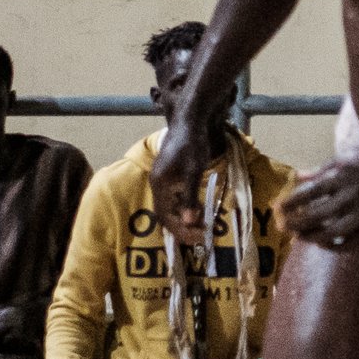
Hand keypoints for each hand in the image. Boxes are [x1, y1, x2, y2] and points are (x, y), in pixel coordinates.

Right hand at [149, 121, 219, 241]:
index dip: (182, 230)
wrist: (189, 122)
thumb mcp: (193, 171)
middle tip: (202, 236)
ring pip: (168, 208)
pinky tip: (195, 211)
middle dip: (182, 228)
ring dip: (183, 220)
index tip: (200, 237)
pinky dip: (182, 209)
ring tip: (200, 228)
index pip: (166, 216)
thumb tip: (188, 222)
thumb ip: (189, 196)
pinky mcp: (167, 176)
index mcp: (160, 184)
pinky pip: (172, 199)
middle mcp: (157, 184)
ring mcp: (161, 180)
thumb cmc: (192, 144)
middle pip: (165, 215)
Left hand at [279, 139, 358, 244]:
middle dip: (295, 224)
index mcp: (343, 174)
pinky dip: (336, 247)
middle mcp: (351, 194)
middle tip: (283, 227)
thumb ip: (325, 168)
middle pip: (314, 216)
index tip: (278, 209)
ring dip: (311, 237)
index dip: (289, 204)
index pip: (307, 193)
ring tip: (300, 237)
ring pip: (330, 233)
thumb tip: (300, 176)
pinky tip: (326, 244)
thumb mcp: (353, 155)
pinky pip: (352, 243)